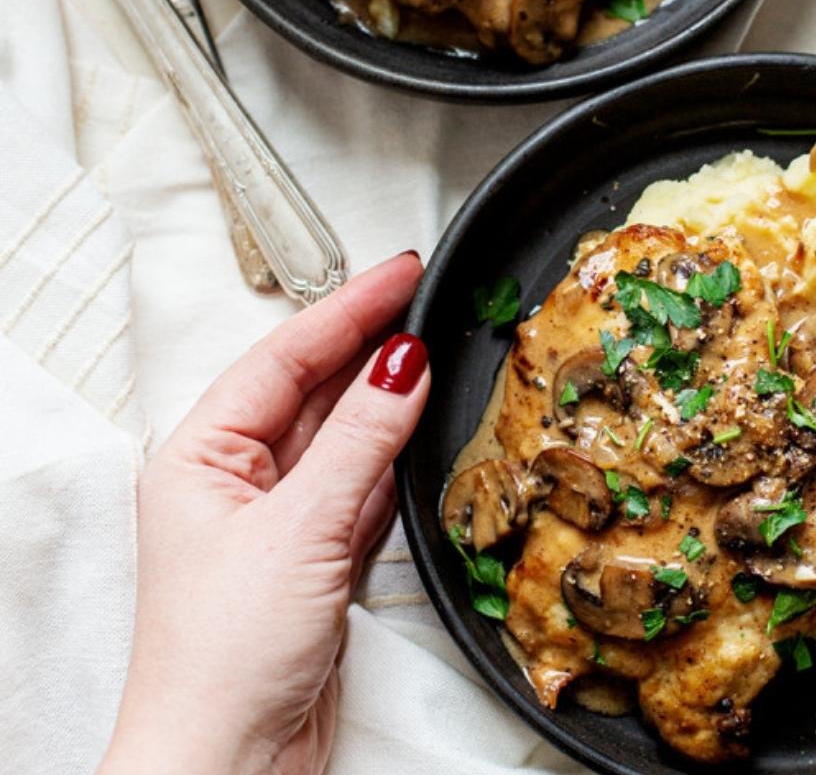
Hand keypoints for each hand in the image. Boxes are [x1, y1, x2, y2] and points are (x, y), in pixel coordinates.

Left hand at [98, 253, 429, 774]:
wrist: (229, 766)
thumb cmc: (224, 658)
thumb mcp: (300, 527)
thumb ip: (359, 438)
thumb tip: (402, 364)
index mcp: (200, 454)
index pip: (284, 355)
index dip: (348, 307)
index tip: (400, 274)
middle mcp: (235, 477)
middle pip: (312, 386)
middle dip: (367, 342)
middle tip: (423, 295)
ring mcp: (277, 516)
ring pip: (341, 433)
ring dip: (385, 396)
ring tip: (431, 347)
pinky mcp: (313, 555)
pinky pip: (360, 483)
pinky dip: (391, 455)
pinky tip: (416, 428)